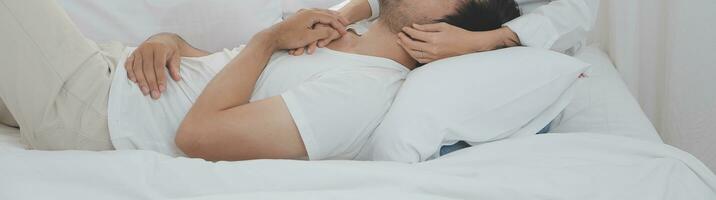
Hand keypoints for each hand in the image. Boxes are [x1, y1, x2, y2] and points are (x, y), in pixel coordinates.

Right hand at [124, 33, 182, 98]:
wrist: (160, 40)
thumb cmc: (169, 50)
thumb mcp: (176, 56)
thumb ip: (175, 66)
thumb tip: (177, 78)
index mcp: (159, 48)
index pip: (159, 65)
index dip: (160, 78)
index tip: (162, 89)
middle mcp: (147, 48)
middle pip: (147, 68)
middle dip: (151, 83)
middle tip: (155, 95)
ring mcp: (138, 51)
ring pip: (137, 68)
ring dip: (141, 81)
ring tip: (146, 92)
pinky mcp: (132, 54)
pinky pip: (129, 64)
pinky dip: (130, 73)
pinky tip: (134, 81)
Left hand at [266, 8, 348, 51]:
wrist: (272, 37)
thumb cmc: (290, 37)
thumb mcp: (309, 37)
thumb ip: (322, 32)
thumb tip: (331, 30)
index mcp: (311, 14)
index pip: (329, 18)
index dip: (338, 26)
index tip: (345, 32)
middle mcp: (307, 12)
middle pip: (326, 13)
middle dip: (336, 18)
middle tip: (346, 22)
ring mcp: (302, 14)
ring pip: (320, 14)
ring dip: (330, 18)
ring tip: (338, 21)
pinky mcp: (298, 19)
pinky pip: (314, 17)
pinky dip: (322, 20)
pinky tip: (324, 22)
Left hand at [397, 23, 518, 63]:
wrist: (470, 46)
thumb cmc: (458, 34)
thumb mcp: (444, 26)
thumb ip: (428, 27)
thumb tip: (414, 27)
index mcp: (434, 39)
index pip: (416, 35)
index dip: (408, 31)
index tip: (404, 28)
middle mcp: (432, 49)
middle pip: (412, 45)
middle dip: (404, 40)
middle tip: (399, 36)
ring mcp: (434, 57)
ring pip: (414, 54)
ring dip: (406, 48)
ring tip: (401, 42)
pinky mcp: (436, 62)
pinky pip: (421, 60)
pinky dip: (413, 55)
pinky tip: (411, 51)